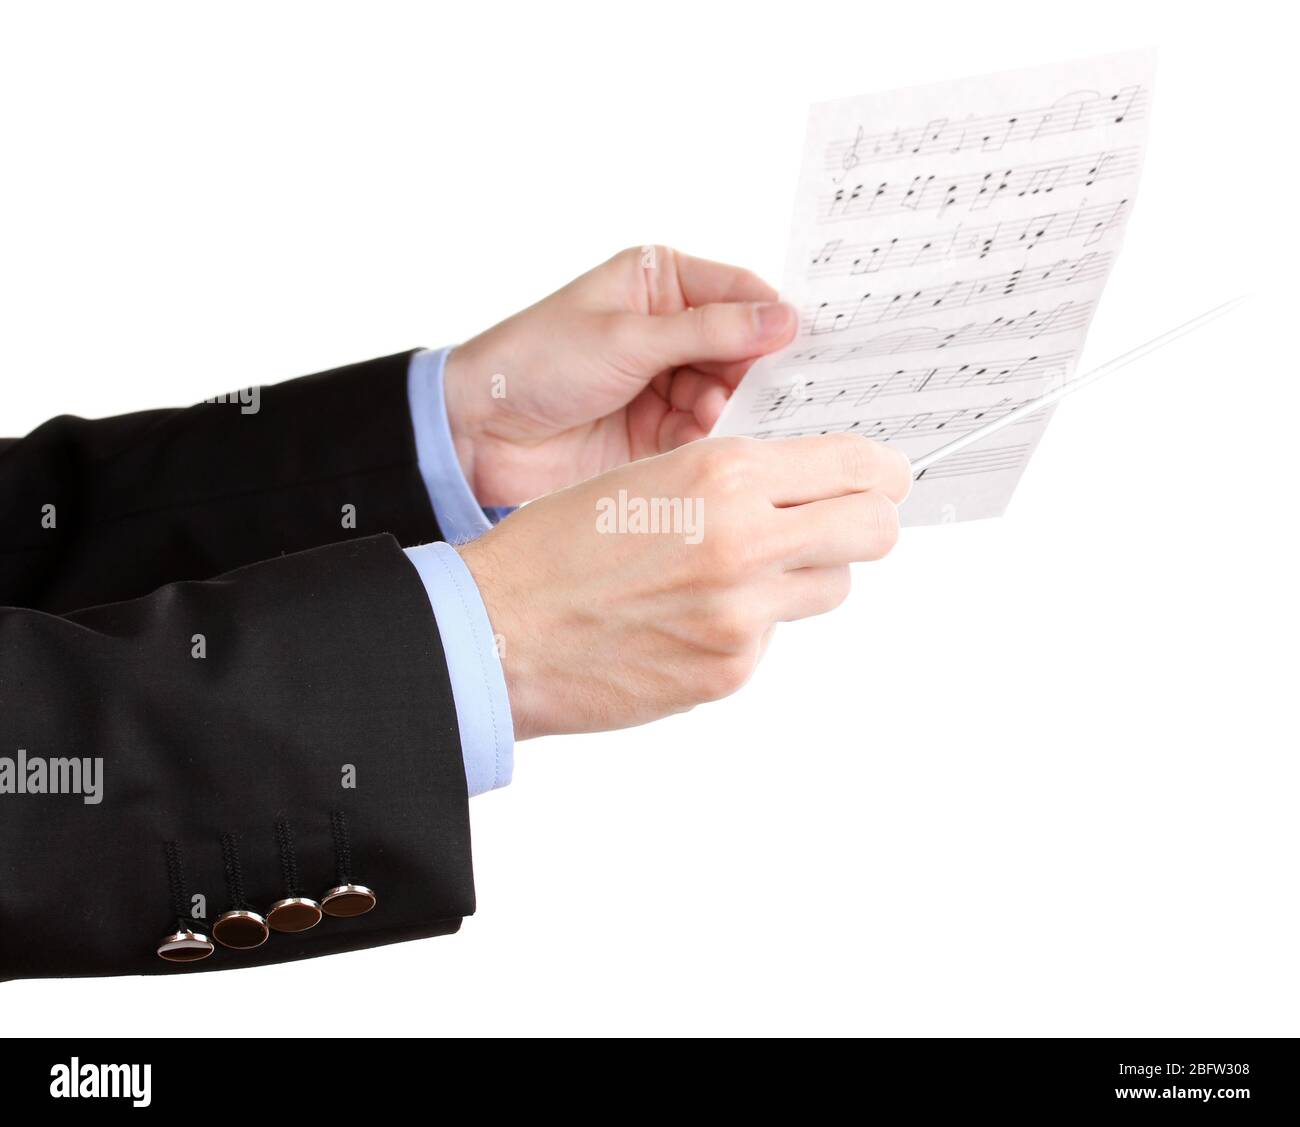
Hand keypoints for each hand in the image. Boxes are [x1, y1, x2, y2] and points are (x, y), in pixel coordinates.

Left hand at [442, 246, 796, 506]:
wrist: (479, 433)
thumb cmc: (536, 361)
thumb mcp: (627, 338)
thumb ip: (709, 331)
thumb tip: (784, 319)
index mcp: (659, 282)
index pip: (739, 293)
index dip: (774, 318)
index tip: (813, 345)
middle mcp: (669, 329)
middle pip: (742, 347)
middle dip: (756, 371)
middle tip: (780, 394)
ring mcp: (665, 381)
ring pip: (730, 394)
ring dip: (730, 410)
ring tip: (713, 420)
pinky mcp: (658, 431)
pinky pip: (705, 434)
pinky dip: (711, 441)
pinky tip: (705, 445)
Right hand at [457, 433, 910, 739]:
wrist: (499, 631)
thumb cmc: (557, 547)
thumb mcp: (650, 475)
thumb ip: (737, 478)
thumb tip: (806, 485)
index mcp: (724, 474)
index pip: (856, 467)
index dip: (879, 473)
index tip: (882, 478)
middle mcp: (746, 540)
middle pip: (873, 531)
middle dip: (867, 523)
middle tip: (842, 523)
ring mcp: (743, 614)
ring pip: (831, 588)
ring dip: (805, 575)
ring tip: (737, 573)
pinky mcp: (730, 669)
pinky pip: (773, 637)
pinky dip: (747, 624)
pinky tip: (689, 618)